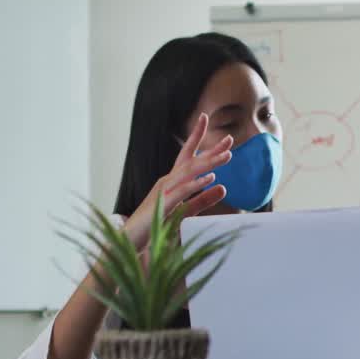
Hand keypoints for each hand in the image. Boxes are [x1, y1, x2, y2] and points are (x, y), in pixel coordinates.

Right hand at [121, 114, 232, 249]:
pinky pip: (181, 192)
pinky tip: (210, 178)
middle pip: (191, 160)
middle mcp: (167, 182)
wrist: (129, 239)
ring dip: (209, 163)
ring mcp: (164, 192)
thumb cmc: (154, 226)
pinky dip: (196, 184)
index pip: (187, 156)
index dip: (196, 137)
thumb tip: (223, 187)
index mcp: (172, 182)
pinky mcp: (162, 205)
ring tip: (227, 156)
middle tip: (229, 139)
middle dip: (210, 149)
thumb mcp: (184, 212)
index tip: (205, 119)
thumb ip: (202, 200)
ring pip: (188, 173)